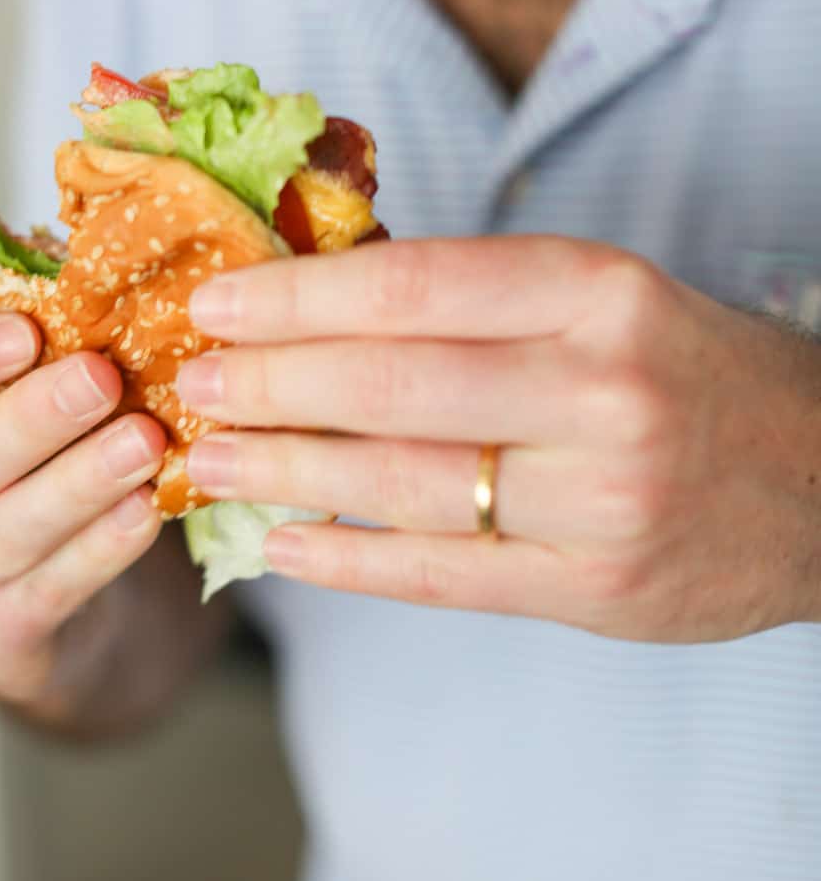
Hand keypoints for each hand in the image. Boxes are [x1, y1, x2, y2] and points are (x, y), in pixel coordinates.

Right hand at [0, 316, 166, 715]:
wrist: (49, 584)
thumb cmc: (27, 459)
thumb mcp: (12, 392)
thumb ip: (36, 331)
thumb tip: (103, 254)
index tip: (22, 330)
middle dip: (26, 423)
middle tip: (101, 379)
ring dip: (74, 487)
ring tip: (143, 443)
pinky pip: (41, 596)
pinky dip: (97, 552)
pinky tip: (144, 511)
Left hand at [179, 237, 820, 640]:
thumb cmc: (690, 371)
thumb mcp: (607, 298)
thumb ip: (481, 303)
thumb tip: (317, 305)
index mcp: (599, 295)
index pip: (413, 287)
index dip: (297, 297)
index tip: (216, 301)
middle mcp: (602, 393)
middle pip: (393, 388)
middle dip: (271, 385)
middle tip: (189, 382)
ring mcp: (601, 502)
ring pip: (404, 487)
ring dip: (288, 474)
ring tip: (211, 459)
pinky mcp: (596, 593)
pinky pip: (443, 578)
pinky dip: (349, 563)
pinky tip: (283, 546)